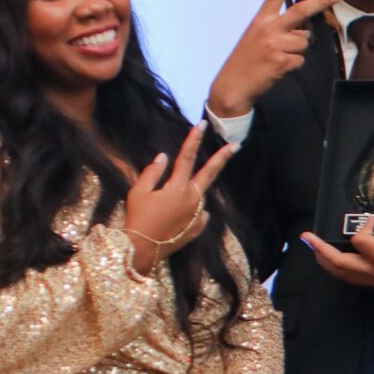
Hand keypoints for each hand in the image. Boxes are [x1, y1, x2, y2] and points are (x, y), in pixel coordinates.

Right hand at [123, 126, 235, 273]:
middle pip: (211, 173)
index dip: (194, 139)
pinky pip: (198, 214)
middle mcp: (193, 199)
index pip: (187, 157)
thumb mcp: (138, 191)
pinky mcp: (198, 228)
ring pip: (197, 196)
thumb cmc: (137, 218)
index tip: (202, 124)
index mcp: (178, 187)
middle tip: (236, 145)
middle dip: (223, 157)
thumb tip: (164, 157)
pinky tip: (174, 219)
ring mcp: (198, 215)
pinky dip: (190, 211)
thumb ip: (152, 172)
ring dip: (187, 195)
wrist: (142, 249)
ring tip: (165, 208)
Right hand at [207, 0, 345, 119]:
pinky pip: (300, 60)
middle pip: (301, 11)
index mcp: (260, 21)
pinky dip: (293, 66)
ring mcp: (274, 45)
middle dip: (322, 1)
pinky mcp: (280, 61)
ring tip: (278, 58)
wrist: (233, 84)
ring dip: (297, 52)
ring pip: (304, 42)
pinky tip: (278, 69)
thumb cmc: (246, 61)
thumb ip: (279, 31)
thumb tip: (304, 33)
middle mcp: (268, 29)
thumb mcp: (256, 38)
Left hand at [300, 203, 373, 311]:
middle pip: (339, 263)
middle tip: (307, 236)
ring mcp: (373, 280)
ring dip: (324, 260)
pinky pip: (348, 277)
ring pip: (340, 273)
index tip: (371, 217)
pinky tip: (331, 260)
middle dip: (320, 249)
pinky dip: (335, 268)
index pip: (363, 242)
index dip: (364, 226)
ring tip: (313, 247)